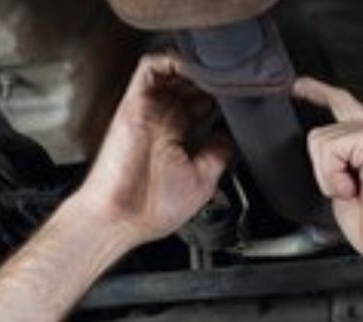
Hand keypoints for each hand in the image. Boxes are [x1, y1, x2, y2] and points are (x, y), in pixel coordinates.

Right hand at [71, 53, 230, 245]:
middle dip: (212, 77)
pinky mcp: (135, 103)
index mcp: (177, 138)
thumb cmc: (151, 210)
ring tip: (218, 71)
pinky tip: (194, 69)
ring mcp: (150, 110)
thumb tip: (234, 135)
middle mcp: (163, 120)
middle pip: (189, 83)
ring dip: (195, 66)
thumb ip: (218, 152)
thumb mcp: (203, 180)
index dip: (221, 95)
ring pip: (172, 70)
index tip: (241, 96)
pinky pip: (150, 67)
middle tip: (235, 80)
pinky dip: (172, 60)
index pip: (201, 103)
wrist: (120, 220)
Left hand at [293, 77, 362, 263]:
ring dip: (330, 177)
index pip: (341, 103)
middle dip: (324, 172)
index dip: (317, 93)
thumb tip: (320, 149)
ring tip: (358, 192)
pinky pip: (330, 150)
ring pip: (321, 142)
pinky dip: (334, 177)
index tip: (299, 86)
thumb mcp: (345, 185)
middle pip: (318, 134)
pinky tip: (358, 189)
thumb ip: (336, 159)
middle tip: (352, 193)